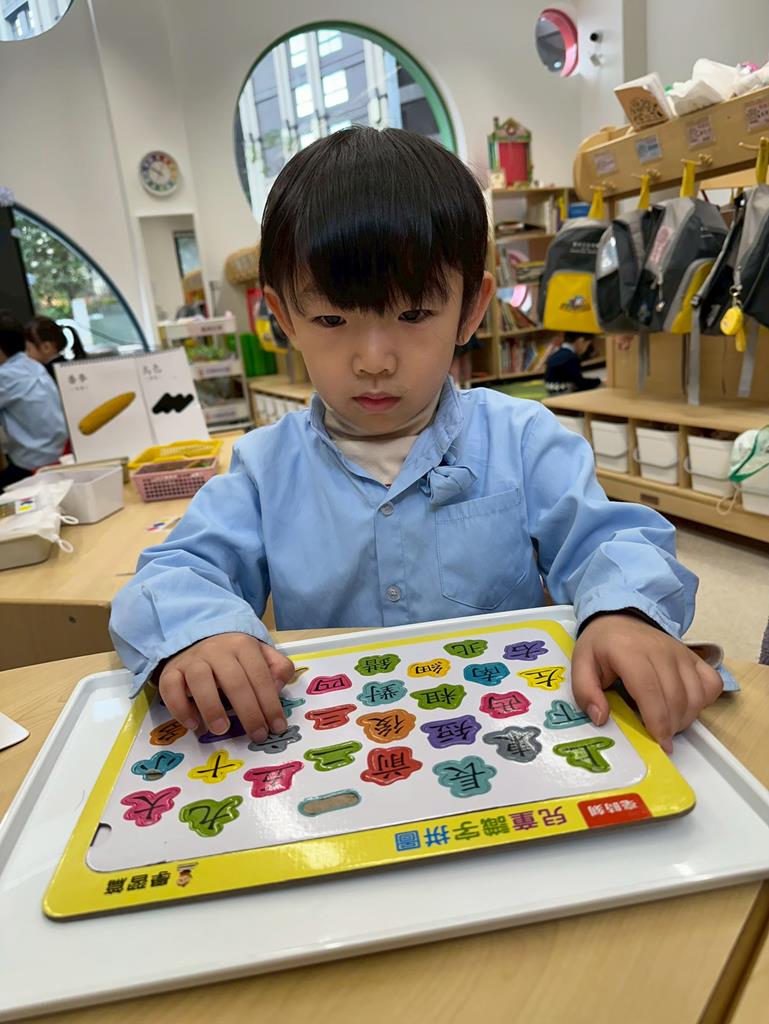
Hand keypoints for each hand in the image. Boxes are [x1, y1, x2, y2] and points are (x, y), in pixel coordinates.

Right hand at [158, 632, 294, 741]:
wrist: (196, 639)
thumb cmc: (233, 656)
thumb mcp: (260, 654)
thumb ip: (276, 667)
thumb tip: (277, 688)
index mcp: (243, 645)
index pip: (260, 676)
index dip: (270, 703)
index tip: (277, 728)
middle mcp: (217, 650)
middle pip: (234, 681)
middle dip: (249, 712)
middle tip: (256, 735)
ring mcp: (192, 660)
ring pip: (200, 680)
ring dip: (212, 707)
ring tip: (221, 729)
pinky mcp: (170, 671)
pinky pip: (171, 688)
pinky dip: (180, 708)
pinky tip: (193, 723)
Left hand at [572, 613, 722, 752]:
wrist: (621, 618)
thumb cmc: (602, 645)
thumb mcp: (581, 664)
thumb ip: (585, 692)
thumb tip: (601, 718)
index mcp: (629, 652)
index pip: (649, 690)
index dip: (657, 720)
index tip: (659, 742)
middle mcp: (660, 650)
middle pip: (676, 697)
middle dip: (671, 726)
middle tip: (659, 737)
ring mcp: (680, 652)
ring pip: (696, 694)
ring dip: (686, 717)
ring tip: (668, 724)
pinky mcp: (693, 656)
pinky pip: (711, 683)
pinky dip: (704, 700)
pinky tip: (686, 706)